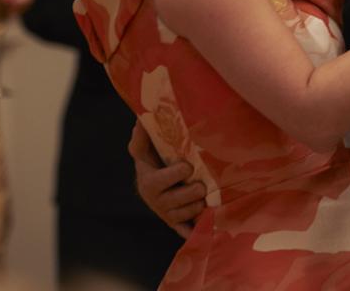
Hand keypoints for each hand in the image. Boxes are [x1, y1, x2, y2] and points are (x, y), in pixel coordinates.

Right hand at [129, 120, 205, 238]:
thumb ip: (141, 136)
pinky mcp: (175, 223)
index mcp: (149, 182)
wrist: (151, 185)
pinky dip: (195, 231)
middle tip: (203, 185)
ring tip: (206, 195)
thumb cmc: (152, 162)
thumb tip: (141, 119)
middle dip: (192, 192)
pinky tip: (208, 228)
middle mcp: (157, 201)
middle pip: (177, 200)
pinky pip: (186, 230)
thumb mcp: (143, 149)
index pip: (161, 181)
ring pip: (186, 213)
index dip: (176, 174)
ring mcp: (167, 214)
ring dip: (198, 206)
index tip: (188, 166)